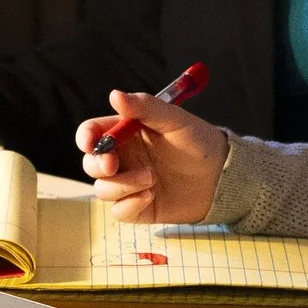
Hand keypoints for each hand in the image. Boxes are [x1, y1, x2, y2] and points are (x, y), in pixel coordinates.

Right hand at [76, 88, 224, 223]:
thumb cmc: (199, 143)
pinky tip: (151, 195)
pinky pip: (118, 211)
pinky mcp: (138, 208)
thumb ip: (145, 107)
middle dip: (98, 165)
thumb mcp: (175, 120)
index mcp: (126, 134)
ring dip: (121, 185)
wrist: (221, 177)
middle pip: (91, 164)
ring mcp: (130, 185)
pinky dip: (130, 204)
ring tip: (151, 178)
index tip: (91, 142)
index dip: (85, 137)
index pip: (92, 133)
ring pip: (102, 189)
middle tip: (114, 164)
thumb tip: (115, 95)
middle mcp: (124, 159)